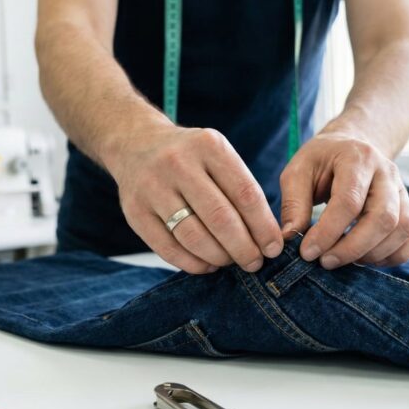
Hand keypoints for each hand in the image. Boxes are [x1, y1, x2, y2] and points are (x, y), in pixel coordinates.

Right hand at [106, 126, 283, 273]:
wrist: (136, 145)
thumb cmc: (190, 158)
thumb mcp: (217, 156)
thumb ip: (240, 189)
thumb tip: (266, 238)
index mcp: (208, 146)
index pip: (245, 194)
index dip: (263, 227)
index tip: (274, 248)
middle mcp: (178, 163)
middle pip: (220, 218)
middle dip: (243, 248)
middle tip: (255, 263)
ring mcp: (152, 187)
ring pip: (193, 236)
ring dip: (219, 257)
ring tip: (230, 262)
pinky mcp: (135, 211)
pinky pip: (168, 249)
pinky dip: (193, 263)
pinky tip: (207, 264)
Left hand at [279, 132, 408, 267]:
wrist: (351, 147)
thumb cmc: (321, 161)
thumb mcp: (297, 171)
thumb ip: (293, 203)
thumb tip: (291, 238)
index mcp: (358, 158)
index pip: (349, 201)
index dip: (328, 232)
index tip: (307, 252)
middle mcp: (388, 173)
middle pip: (384, 218)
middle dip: (353, 248)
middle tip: (325, 262)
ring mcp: (404, 190)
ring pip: (403, 230)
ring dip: (372, 254)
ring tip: (342, 259)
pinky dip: (393, 256)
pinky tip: (365, 258)